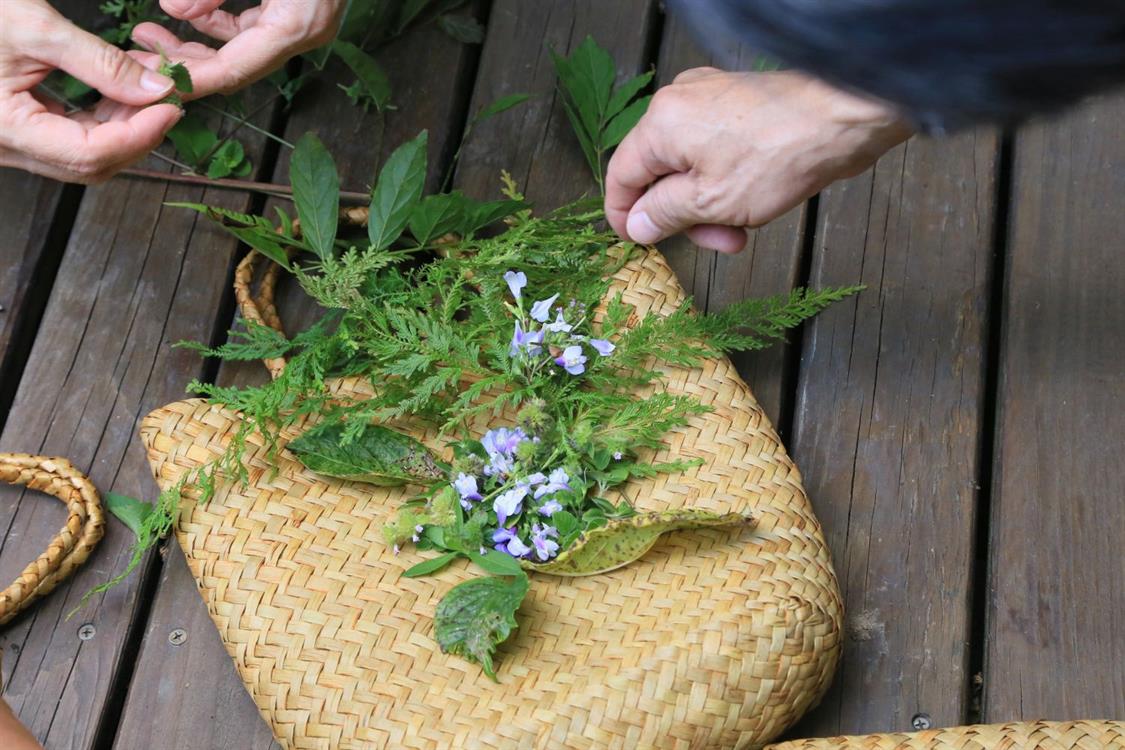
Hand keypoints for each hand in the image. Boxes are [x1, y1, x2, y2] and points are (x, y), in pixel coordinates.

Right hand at [0, 0, 181, 182]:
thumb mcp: (35, 27)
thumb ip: (100, 62)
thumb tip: (157, 88)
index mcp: (4, 128)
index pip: (90, 154)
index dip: (139, 134)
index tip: (170, 106)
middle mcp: (6, 147)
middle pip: (92, 164)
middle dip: (137, 134)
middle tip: (167, 99)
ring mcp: (12, 144)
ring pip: (84, 157)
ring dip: (123, 129)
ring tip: (147, 92)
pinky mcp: (18, 133)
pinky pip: (69, 141)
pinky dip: (102, 122)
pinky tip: (121, 95)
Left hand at [132, 1, 346, 97]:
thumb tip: (174, 8)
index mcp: (297, 25)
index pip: (234, 69)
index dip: (190, 78)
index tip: (151, 80)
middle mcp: (305, 32)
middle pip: (237, 66)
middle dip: (186, 63)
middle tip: (139, 55)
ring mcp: (305, 22)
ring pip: (242, 49)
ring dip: (196, 43)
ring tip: (150, 33)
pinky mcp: (299, 10)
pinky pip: (254, 28)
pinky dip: (219, 24)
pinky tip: (189, 13)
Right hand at [605, 68, 912, 253]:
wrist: (843, 119)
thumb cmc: (777, 157)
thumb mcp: (710, 202)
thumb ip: (663, 214)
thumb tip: (636, 224)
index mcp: (661, 123)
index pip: (621, 175)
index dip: (623, 214)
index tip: (636, 242)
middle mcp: (679, 103)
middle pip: (659, 172)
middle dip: (684, 216)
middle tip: (717, 242)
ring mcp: (710, 99)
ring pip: (690, 166)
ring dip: (709, 205)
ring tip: (742, 229)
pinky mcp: (739, 104)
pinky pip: (715, 151)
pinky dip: (725, 182)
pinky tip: (752, 203)